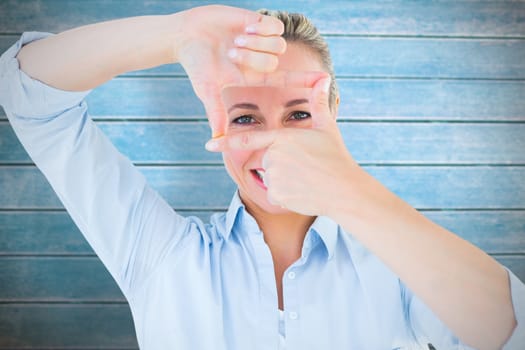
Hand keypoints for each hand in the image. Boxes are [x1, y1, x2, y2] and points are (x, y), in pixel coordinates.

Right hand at [176, 5, 293, 135]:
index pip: (286, 79)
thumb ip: (216, 112)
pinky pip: (275, 27)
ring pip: (278, 45)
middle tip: (230, 53)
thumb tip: (217, 139)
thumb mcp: (207, 90)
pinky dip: (259, 29)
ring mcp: (260, 40)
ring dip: (255, 44)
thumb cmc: (196, 65)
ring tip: (234, 40)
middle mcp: (261, 58)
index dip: (305, 80)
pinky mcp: (257, 21)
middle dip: (252, 58)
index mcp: (254, 76)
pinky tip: (243, 27)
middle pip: (276, 61)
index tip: (324, 80)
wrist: (187, 36)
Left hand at [205, 77, 357, 215]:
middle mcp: (274, 155)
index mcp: (282, 138)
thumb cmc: (336, 158)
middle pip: (267, 161)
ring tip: (306, 180)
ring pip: (271, 178)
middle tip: (305, 168)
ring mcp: (273, 175)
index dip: (226, 142)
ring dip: (285, 181)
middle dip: (282, 165)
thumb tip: (323, 79)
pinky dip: (286, 195)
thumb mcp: (327, 128)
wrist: (344, 189)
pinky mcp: (275, 194)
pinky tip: (302, 192)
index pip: (248, 139)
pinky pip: (275, 194)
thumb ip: (318, 104)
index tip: (209, 144)